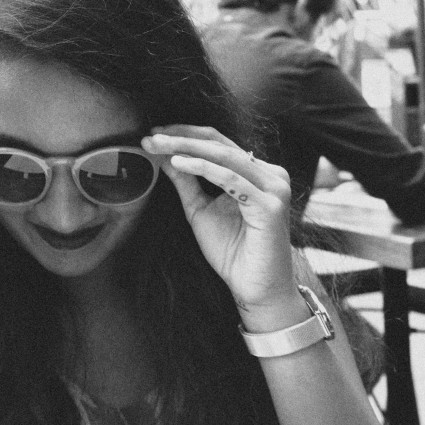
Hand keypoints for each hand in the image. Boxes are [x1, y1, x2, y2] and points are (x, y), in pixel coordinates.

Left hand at [142, 125, 296, 318]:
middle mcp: (271, 174)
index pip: (218, 142)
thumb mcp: (200, 209)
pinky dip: (203, 168)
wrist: (256, 290)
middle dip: (181, 137)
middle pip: (219, 144)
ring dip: (186, 147)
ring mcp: (274, 188)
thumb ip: (186, 181)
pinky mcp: (270, 205)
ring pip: (224, 155)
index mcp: (256, 172)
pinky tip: (178, 163)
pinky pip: (231, 179)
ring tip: (158, 145)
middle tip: (151, 136)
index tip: (153, 134)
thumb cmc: (232, 252)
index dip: (185, 134)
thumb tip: (163, 154)